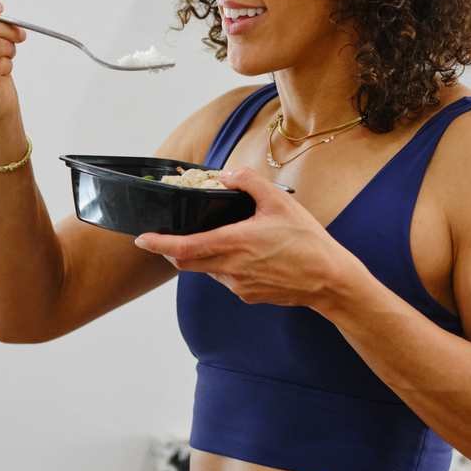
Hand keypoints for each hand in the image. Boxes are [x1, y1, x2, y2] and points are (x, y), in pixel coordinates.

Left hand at [134, 169, 370, 309]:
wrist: (329, 281)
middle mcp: (231, 268)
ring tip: (223, 239)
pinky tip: (247, 255)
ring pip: (207, 270)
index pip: (185, 246)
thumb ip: (249, 181)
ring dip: (204, 256)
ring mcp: (238, 285)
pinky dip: (225, 266)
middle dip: (172, 250)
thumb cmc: (308, 241)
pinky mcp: (248, 296)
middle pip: (186, 262)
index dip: (159, 244)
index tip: (141, 239)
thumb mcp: (280, 201)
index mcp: (235, 243)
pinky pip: (226, 279)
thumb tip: (227, 174)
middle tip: (167, 238)